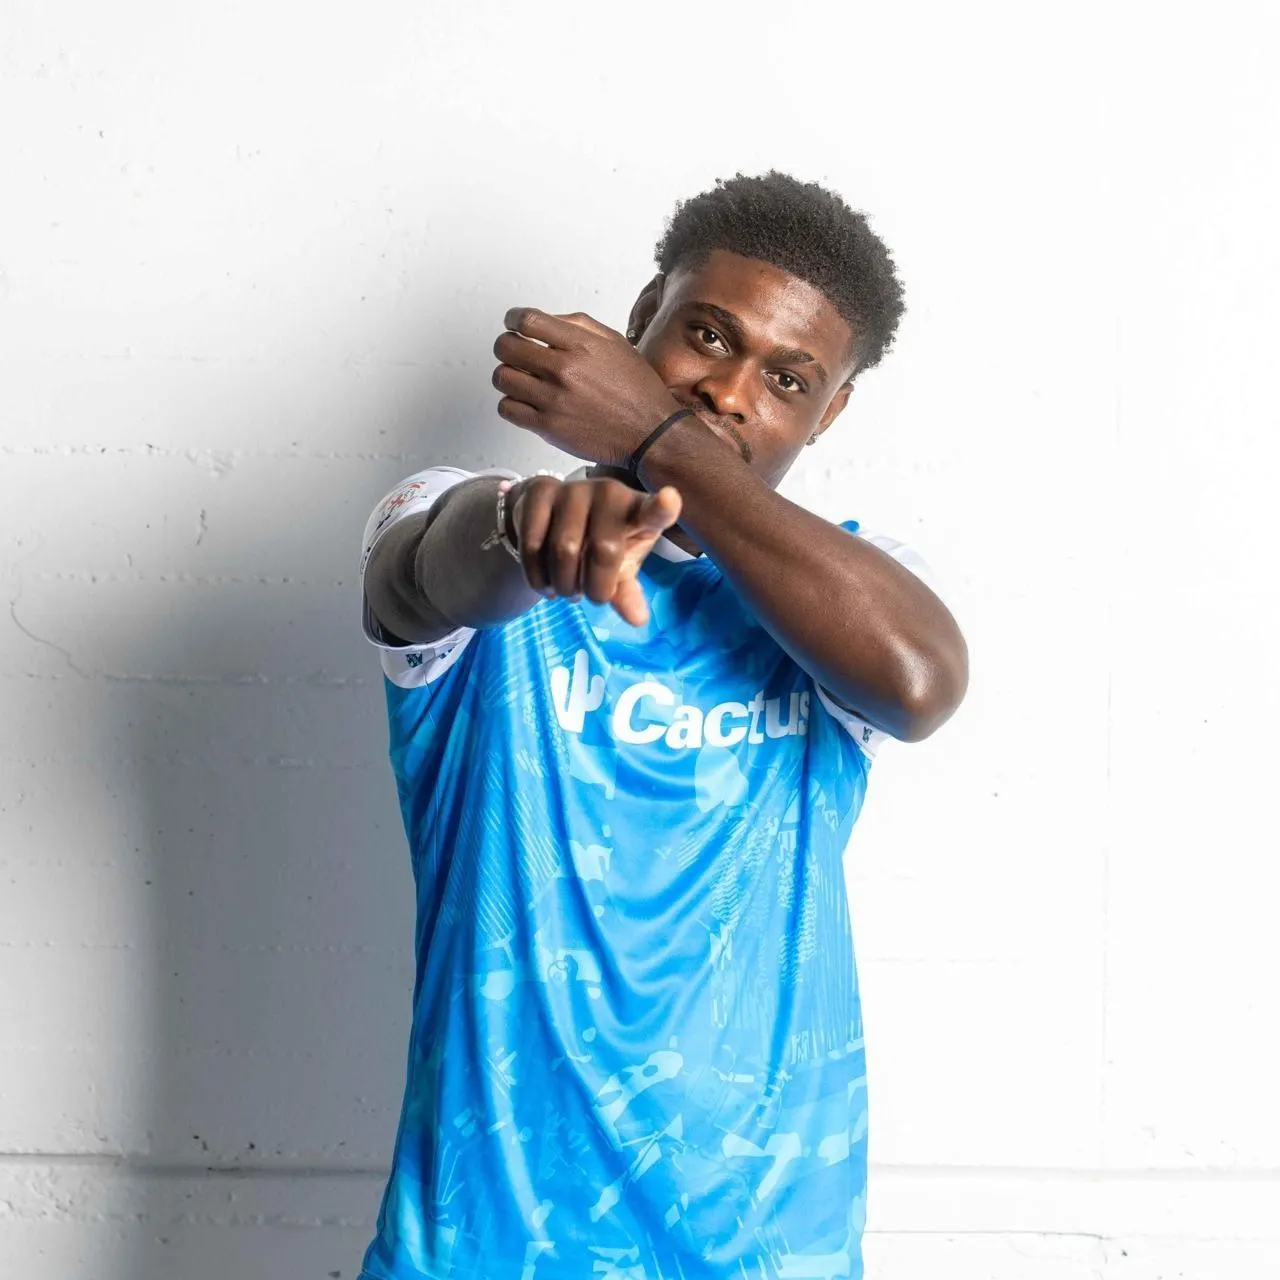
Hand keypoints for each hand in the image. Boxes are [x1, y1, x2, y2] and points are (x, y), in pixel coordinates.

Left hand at [492, 308, 681, 466]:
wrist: (649, 431)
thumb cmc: (636, 390)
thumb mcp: (615, 343)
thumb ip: (579, 326)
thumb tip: (547, 320)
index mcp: (581, 345)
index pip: (527, 320)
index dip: (514, 319)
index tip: (513, 323)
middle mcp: (565, 370)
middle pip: (506, 346)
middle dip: (506, 345)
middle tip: (514, 351)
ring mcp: (553, 400)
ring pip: (502, 377)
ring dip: (508, 374)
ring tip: (521, 378)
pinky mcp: (548, 427)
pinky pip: (507, 408)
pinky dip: (511, 403)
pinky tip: (525, 401)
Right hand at [509, 474, 681, 625]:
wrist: (552, 515)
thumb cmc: (598, 541)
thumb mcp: (618, 568)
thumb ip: (627, 591)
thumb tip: (638, 620)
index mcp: (638, 512)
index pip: (653, 511)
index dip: (662, 506)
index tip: (669, 498)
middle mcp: (610, 493)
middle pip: (604, 550)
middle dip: (594, 587)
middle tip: (588, 597)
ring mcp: (574, 489)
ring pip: (564, 550)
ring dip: (564, 584)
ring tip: (566, 590)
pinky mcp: (542, 492)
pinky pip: (533, 544)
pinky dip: (538, 577)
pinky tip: (545, 585)